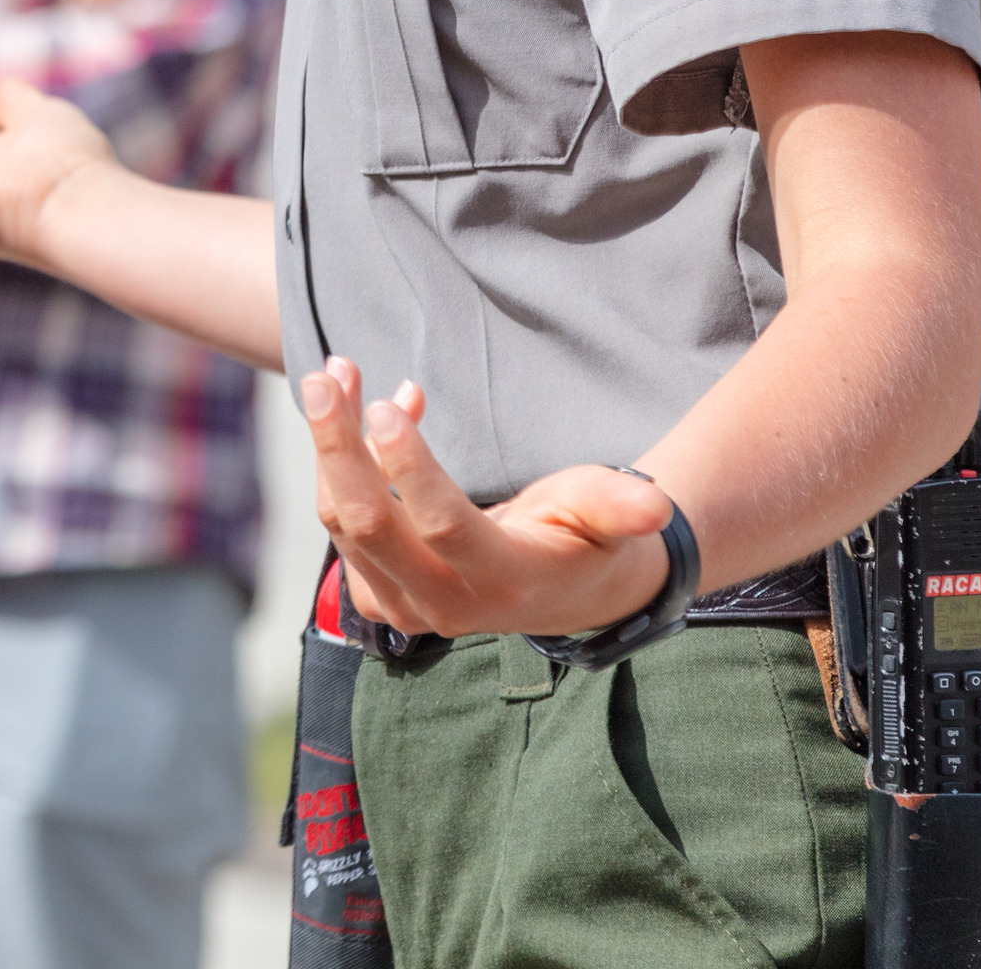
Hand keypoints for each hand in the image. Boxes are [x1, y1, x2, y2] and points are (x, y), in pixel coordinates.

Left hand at [294, 356, 674, 639]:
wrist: (559, 589)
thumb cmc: (584, 535)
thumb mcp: (606, 515)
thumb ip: (619, 507)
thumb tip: (655, 506)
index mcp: (505, 584)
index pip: (442, 526)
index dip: (409, 467)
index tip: (387, 402)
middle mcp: (445, 605)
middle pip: (368, 526)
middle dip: (338, 446)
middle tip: (324, 375)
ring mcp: (405, 606)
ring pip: (342, 522)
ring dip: (332, 445)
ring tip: (337, 375)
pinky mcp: (379, 595)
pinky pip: (341, 529)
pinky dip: (342, 468)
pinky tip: (370, 419)